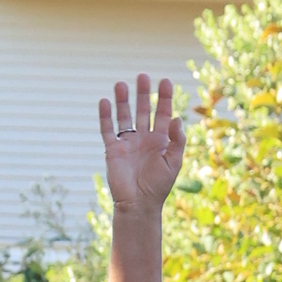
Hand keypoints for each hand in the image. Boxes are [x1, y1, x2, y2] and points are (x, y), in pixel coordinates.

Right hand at [99, 72, 185, 216]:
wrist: (138, 204)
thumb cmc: (158, 186)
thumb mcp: (173, 162)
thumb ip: (177, 140)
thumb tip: (176, 118)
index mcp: (160, 140)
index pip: (163, 114)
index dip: (164, 98)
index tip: (165, 81)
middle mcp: (144, 138)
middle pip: (143, 110)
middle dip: (144, 94)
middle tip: (143, 76)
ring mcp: (127, 143)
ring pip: (124, 116)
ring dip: (123, 100)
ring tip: (121, 84)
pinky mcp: (113, 150)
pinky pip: (107, 130)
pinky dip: (105, 116)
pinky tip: (104, 102)